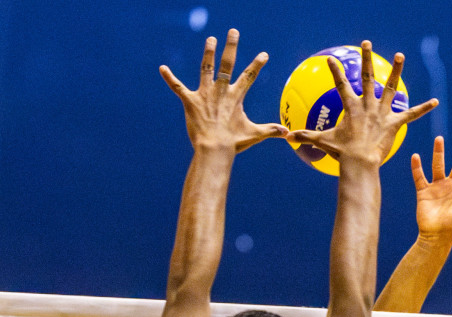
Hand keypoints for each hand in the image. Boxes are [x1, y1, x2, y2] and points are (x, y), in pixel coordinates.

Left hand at [159, 29, 284, 152]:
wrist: (215, 148)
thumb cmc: (234, 143)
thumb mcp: (254, 135)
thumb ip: (270, 131)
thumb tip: (289, 134)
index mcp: (236, 96)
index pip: (249, 76)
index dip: (257, 64)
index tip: (263, 54)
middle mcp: (221, 90)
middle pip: (227, 63)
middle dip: (231, 46)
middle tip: (233, 32)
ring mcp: (204, 94)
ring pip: (206, 68)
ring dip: (208, 52)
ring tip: (210, 39)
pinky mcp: (189, 101)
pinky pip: (177, 87)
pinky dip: (169, 78)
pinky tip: (162, 68)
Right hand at [288, 41, 438, 166]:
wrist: (360, 162)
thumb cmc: (341, 153)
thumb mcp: (323, 142)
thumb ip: (306, 136)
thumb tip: (287, 136)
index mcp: (351, 107)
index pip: (341, 84)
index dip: (335, 71)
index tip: (331, 60)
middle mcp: (367, 105)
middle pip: (368, 77)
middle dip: (366, 58)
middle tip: (366, 43)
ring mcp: (382, 113)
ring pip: (390, 87)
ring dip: (396, 71)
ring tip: (401, 56)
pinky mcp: (394, 124)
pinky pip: (411, 114)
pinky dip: (423, 108)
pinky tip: (435, 102)